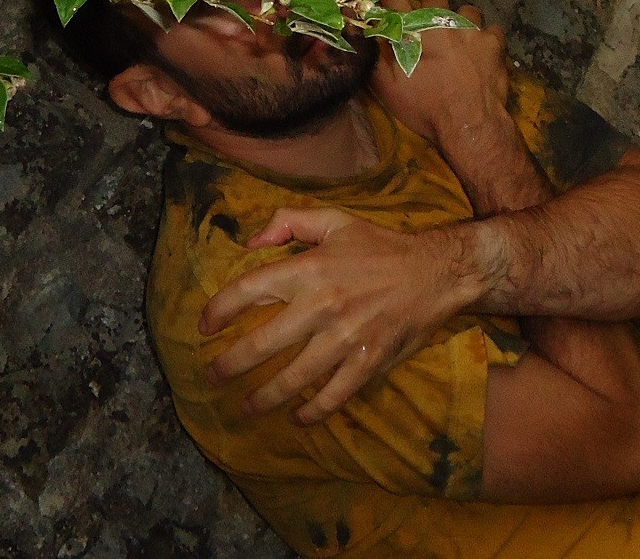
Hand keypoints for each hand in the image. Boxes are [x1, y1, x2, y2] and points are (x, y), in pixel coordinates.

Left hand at [201, 207, 481, 422]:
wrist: (435, 272)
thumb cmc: (381, 246)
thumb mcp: (335, 221)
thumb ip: (288, 221)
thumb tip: (250, 241)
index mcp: (309, 268)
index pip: (249, 290)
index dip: (219, 310)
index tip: (204, 326)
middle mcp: (321, 305)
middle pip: (263, 343)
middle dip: (231, 365)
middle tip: (213, 377)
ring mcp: (345, 338)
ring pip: (294, 378)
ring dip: (264, 397)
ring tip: (246, 407)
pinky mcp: (367, 362)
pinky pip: (333, 395)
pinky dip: (312, 412)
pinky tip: (297, 418)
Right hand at [370, 0, 505, 148]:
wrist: (469, 125)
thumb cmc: (425, 108)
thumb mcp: (388, 89)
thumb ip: (373, 58)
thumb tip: (361, 36)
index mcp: (413, 30)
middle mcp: (442, 21)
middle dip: (428, 3)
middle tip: (426, 23)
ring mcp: (472, 30)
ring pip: (466, 9)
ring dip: (460, 20)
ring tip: (458, 39)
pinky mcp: (494, 42)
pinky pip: (492, 29)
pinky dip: (486, 38)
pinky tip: (481, 52)